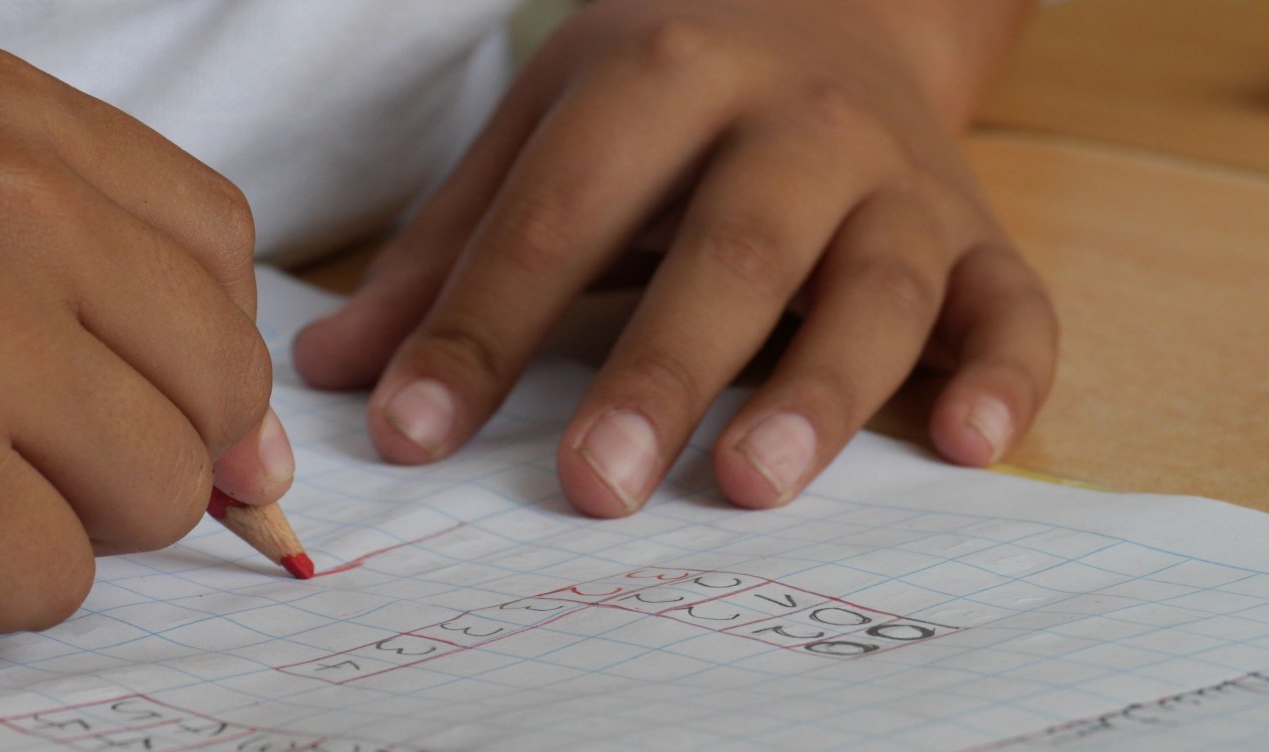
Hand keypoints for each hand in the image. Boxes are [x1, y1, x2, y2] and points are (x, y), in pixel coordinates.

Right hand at [0, 40, 288, 652]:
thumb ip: (102, 298)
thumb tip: (266, 455)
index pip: (216, 243)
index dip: (192, 342)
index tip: (136, 391)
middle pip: (216, 372)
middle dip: (140, 444)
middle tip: (8, 446)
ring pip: (162, 486)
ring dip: (61, 517)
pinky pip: (59, 579)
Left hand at [293, 0, 1053, 515]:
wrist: (834, 4)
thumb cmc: (666, 90)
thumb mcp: (547, 128)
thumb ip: (448, 251)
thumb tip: (335, 375)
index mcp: (661, 76)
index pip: (558, 213)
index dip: (479, 328)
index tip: (409, 438)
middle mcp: (793, 121)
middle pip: (731, 247)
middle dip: (661, 370)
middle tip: (593, 487)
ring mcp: (898, 177)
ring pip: (878, 284)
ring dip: (821, 388)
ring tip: (751, 483)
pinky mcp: (979, 231)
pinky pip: (1013, 304)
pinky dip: (1005, 374)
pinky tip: (968, 445)